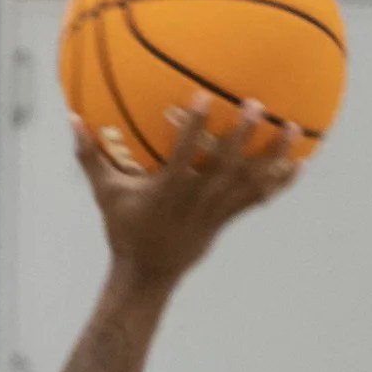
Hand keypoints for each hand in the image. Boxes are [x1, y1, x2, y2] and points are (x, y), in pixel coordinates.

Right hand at [76, 95, 302, 286]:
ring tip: (292, 129)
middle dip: (242, 136)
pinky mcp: (227, 219)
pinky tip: (299, 165)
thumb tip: (72, 118)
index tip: (205, 98)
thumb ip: (90, 155)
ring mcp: (215, 211)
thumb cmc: (124, 228)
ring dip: (272, 156)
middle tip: (257, 105)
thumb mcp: (104, 192)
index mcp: (168, 190)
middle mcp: (197, 200)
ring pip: (249, 182)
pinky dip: (278, 183)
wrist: (147, 273)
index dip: (195, 128)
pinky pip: (257, 199)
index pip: (183, 155)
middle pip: (225, 166)